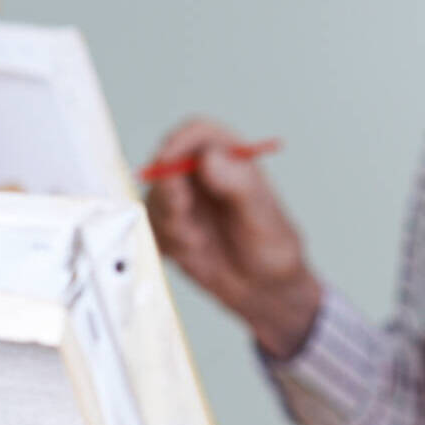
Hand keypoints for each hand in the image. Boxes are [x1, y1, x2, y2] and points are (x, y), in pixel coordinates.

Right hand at [144, 117, 321, 359]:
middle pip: (166, 160)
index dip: (180, 142)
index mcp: (230, 159)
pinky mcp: (170, 223)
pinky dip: (168, 240)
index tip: (170, 163)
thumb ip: (239, 185)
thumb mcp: (263, 218)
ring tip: (199, 242)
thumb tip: (209, 157)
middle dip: (169, 190)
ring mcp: (183, 197)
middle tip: (183, 214)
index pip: (198, 133)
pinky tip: (194, 251)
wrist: (266, 291)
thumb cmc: (273, 251)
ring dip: (172, 222)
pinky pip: (151, 225)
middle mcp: (202, 173)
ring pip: (155, 195)